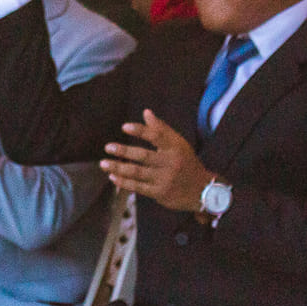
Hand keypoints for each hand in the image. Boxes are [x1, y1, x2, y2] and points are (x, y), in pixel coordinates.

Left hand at [102, 109, 217, 211]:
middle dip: (124, 151)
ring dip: (119, 167)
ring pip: (138, 172)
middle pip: (143, 156)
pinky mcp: (160, 193)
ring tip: (103, 163)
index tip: (124, 127)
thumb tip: (146, 112)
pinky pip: (138, 187)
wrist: (203, 190)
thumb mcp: (179, 144)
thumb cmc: (186, 163)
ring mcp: (165, 179)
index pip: (157, 136)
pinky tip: (113, 176)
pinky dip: (124, 182)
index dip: (140, 131)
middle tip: (108, 147)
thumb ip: (162, 129)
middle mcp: (171, 163)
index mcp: (176, 148)